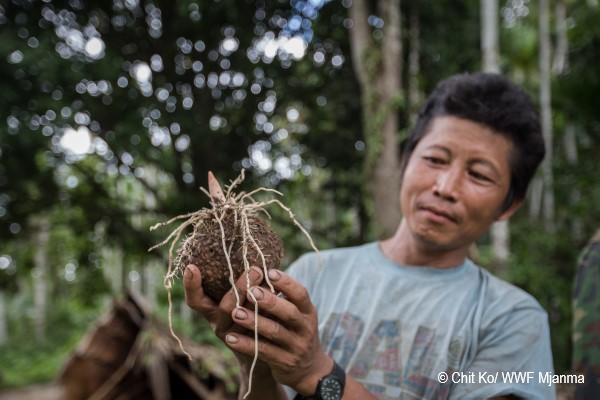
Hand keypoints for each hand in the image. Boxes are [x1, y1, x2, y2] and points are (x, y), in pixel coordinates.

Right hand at [183, 264, 277, 389]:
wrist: (262, 348)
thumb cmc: (249, 311)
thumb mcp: (240, 296)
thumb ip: (242, 281)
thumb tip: (254, 250)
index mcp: (211, 310)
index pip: (195, 300)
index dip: (191, 286)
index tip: (191, 267)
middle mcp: (219, 323)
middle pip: (226, 307)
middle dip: (240, 288)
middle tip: (255, 269)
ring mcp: (237, 336)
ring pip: (246, 319)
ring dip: (258, 301)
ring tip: (270, 285)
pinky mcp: (253, 345)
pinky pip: (262, 329)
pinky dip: (270, 313)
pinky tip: (280, 300)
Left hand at [224, 269, 333, 395]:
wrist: (308, 369)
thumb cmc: (295, 332)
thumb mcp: (298, 315)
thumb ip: (283, 299)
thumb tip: (259, 273)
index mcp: (307, 312)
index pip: (301, 294)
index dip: (287, 283)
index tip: (270, 272)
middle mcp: (304, 328)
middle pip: (289, 313)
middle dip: (270, 301)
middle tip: (250, 290)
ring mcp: (296, 346)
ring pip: (275, 332)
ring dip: (254, 322)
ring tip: (235, 313)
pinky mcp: (284, 362)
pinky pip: (263, 352)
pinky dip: (246, 345)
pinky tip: (230, 338)